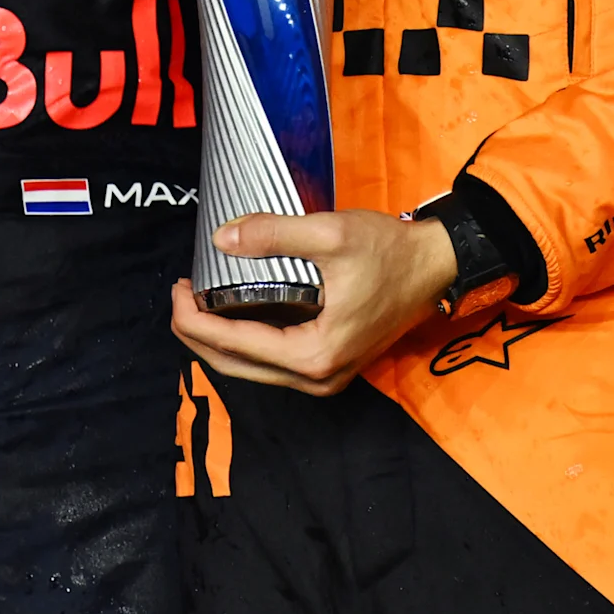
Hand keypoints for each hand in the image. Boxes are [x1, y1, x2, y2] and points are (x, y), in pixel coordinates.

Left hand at [167, 210, 456, 394]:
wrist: (437, 266)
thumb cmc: (391, 252)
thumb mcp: (331, 234)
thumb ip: (275, 235)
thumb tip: (222, 237)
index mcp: (314, 354)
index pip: (234, 345)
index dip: (194, 320)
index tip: (175, 290)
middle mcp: (317, 378)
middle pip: (235, 366)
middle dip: (197, 334)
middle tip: (176, 296)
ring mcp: (325, 377)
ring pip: (252, 370)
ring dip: (218, 340)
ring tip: (195, 301)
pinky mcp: (330, 365)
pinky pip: (273, 364)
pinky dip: (245, 342)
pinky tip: (232, 313)